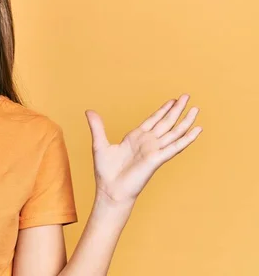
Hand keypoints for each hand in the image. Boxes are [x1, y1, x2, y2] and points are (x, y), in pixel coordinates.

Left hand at [85, 94, 201, 206]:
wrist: (110, 190)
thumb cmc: (106, 172)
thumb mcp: (99, 144)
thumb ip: (97, 126)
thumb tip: (88, 111)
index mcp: (136, 138)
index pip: (153, 120)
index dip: (163, 110)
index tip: (172, 100)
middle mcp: (148, 142)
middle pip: (166, 122)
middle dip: (177, 109)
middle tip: (187, 96)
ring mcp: (154, 150)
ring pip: (174, 132)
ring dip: (185, 121)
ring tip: (196, 109)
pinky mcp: (157, 159)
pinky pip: (175, 147)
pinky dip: (187, 138)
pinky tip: (197, 130)